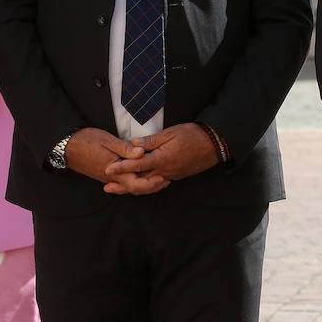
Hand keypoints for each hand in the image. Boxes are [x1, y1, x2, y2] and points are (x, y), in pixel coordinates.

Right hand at [62, 127, 168, 195]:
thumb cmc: (86, 140)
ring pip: (129, 187)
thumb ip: (125, 149)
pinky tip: (140, 177)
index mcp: (114, 170)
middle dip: (151, 186)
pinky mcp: (105, 175)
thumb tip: (142, 153)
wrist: (66, 146)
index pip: (136, 183)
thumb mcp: (108, 140)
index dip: (151, 182)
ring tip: (157, 179)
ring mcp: (108, 178)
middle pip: (135, 189)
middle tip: (165, 180)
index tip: (164, 176)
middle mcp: (111, 178)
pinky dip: (134, 182)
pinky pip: (122, 183)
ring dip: (144, 185)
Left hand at [104, 123, 218, 190]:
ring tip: (119, 187)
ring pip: (148, 186)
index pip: (136, 165)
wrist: (213, 145)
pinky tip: (140, 182)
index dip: (121, 168)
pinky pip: (157, 183)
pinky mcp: (175, 176)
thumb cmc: (192, 135)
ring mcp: (171, 175)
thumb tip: (134, 143)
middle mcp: (165, 171)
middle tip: (107, 187)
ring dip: (133, 187)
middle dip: (122, 185)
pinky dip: (146, 185)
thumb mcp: (170, 133)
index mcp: (162, 159)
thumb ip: (151, 140)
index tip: (108, 170)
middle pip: (140, 182)